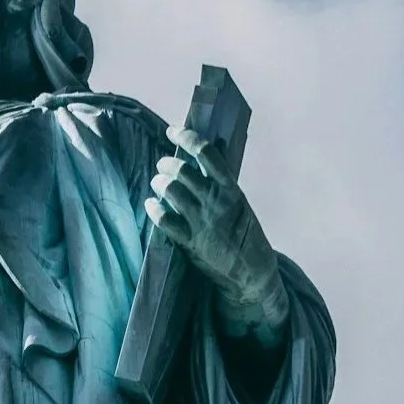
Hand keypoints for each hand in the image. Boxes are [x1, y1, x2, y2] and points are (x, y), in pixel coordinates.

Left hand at [145, 124, 287, 340]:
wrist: (251, 273)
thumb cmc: (245, 234)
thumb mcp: (240, 203)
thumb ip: (221, 183)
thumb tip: (201, 157)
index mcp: (231, 189)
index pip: (206, 153)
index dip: (186, 137)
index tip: (172, 130)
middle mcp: (215, 202)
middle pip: (181, 170)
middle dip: (166, 163)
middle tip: (163, 165)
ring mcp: (201, 221)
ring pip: (169, 189)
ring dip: (159, 182)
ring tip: (158, 183)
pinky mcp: (189, 242)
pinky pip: (163, 219)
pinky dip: (153, 208)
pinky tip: (151, 205)